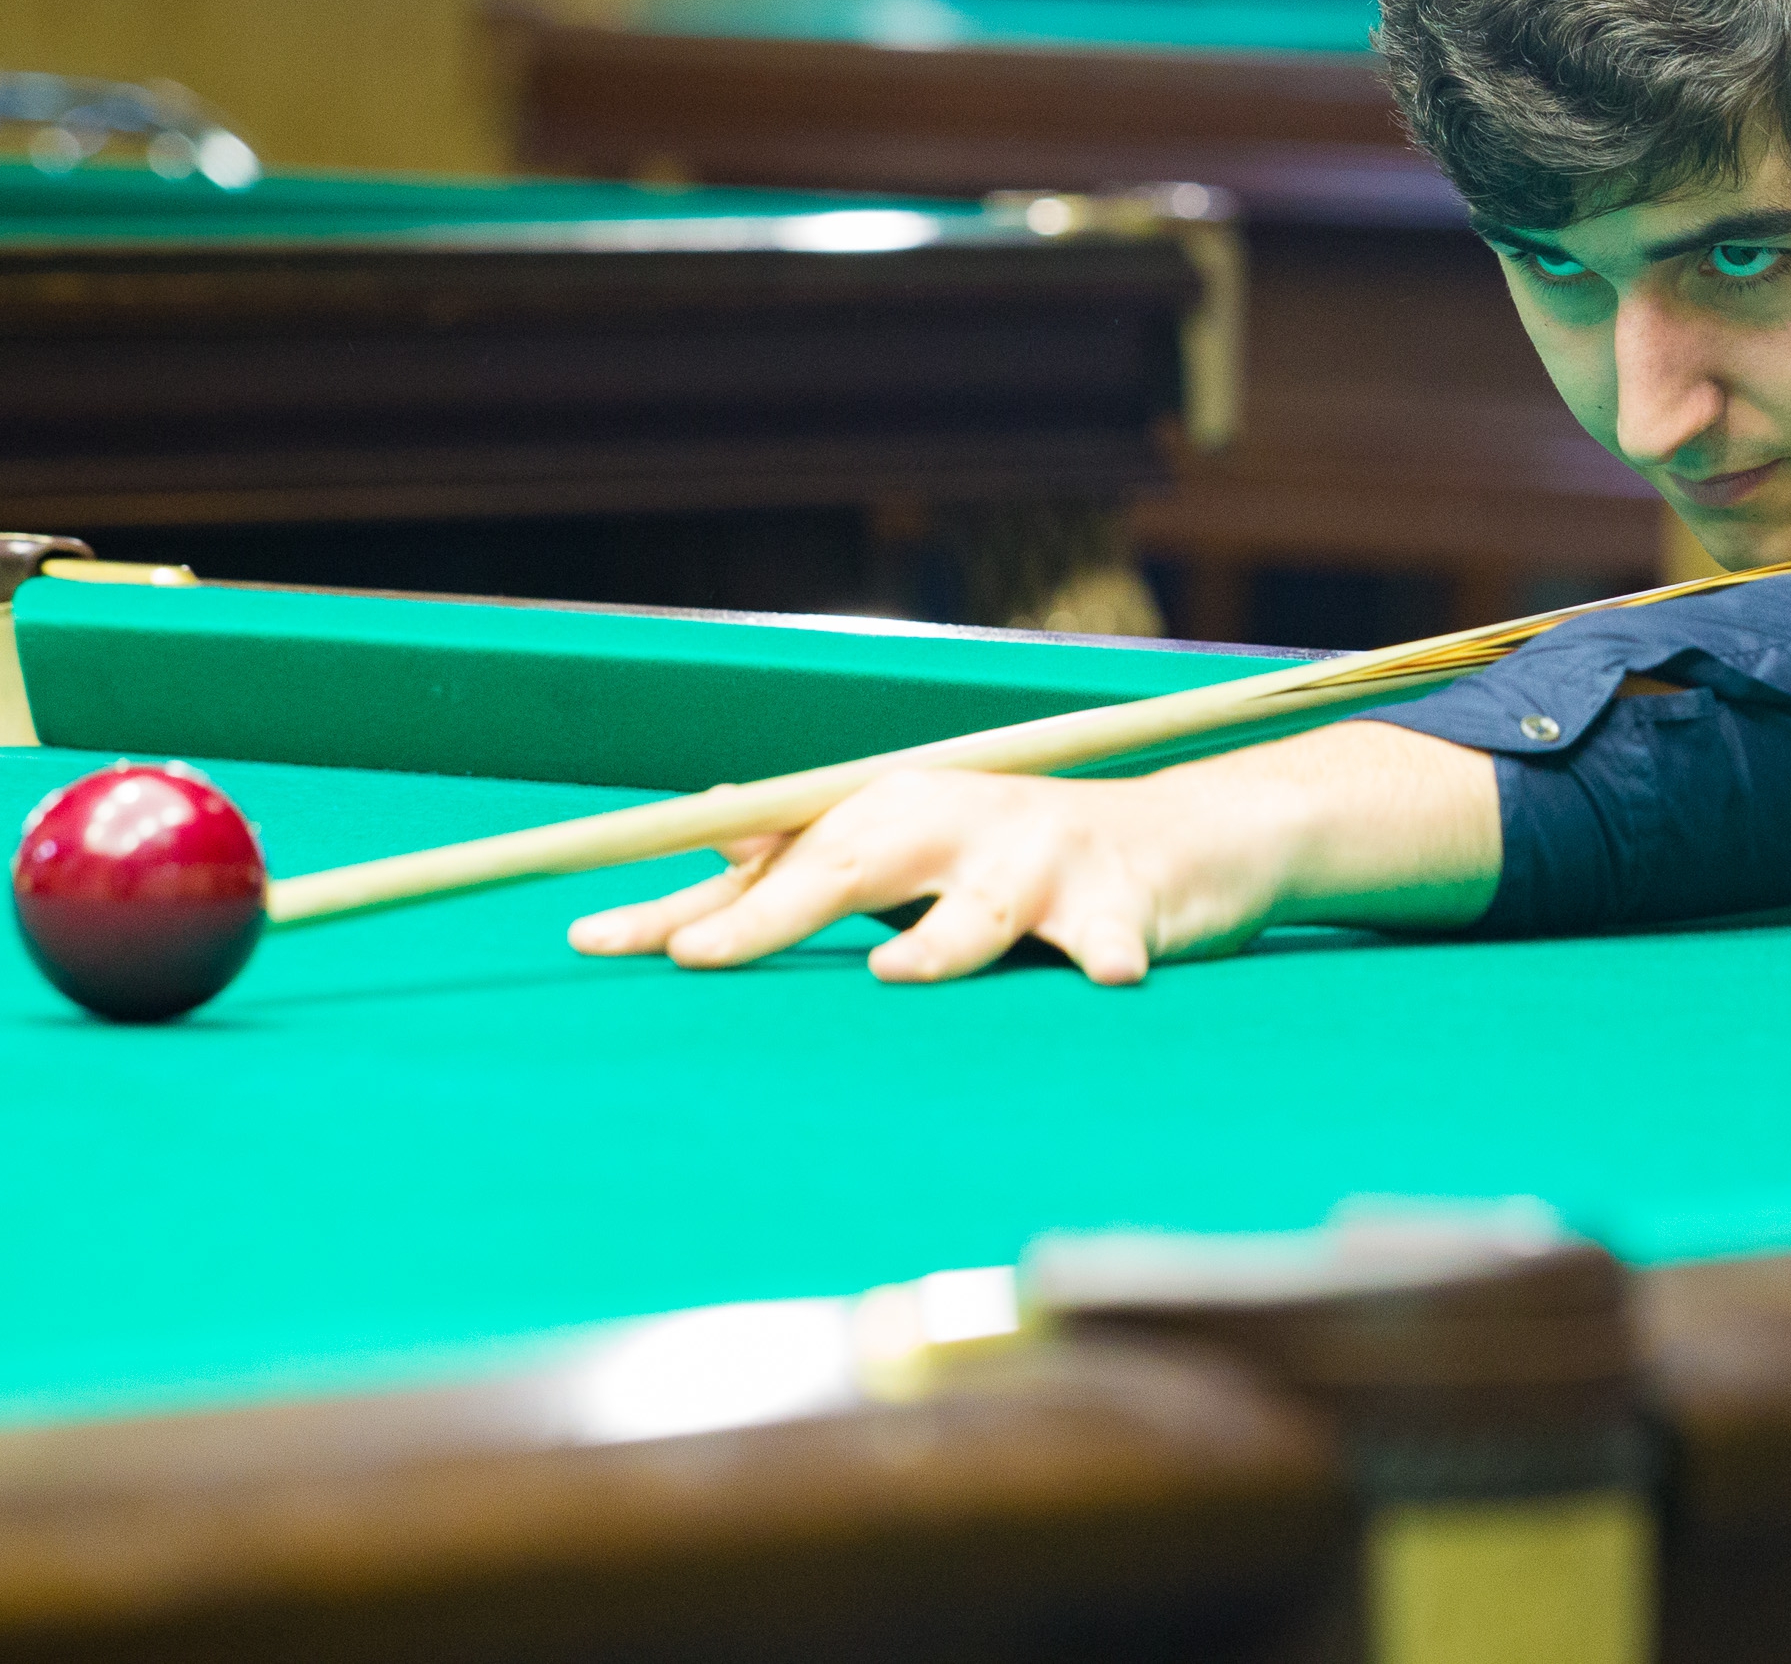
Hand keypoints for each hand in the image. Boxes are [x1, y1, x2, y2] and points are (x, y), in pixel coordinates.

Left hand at [566, 721, 1499, 985]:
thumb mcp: (922, 855)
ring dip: (945, 939)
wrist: (1197, 837)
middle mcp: (961, 821)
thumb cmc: (1034, 860)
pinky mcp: (1130, 896)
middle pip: (856, 861)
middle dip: (776, 909)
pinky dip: (1112, 951)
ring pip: (985, 901)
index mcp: (898, 814)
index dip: (686, 899)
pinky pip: (1116, 930)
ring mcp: (1048, 856)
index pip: (775, 855)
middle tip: (701, 956)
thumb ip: (826, 863)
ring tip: (902, 973)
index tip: (594, 942)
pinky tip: (1109, 976)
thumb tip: (707, 844)